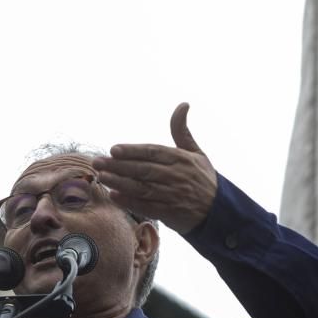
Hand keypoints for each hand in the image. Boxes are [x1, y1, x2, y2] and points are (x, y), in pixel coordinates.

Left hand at [92, 103, 217, 233]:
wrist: (219, 211)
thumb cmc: (204, 178)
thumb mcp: (196, 152)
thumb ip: (182, 130)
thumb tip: (183, 104)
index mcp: (181, 159)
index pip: (152, 152)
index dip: (132, 151)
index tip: (113, 149)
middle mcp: (176, 176)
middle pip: (143, 169)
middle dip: (118, 166)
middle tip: (97, 162)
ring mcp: (172, 195)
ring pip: (141, 187)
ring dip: (119, 182)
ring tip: (101, 176)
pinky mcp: (170, 213)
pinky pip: (146, 206)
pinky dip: (129, 201)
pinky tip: (114, 195)